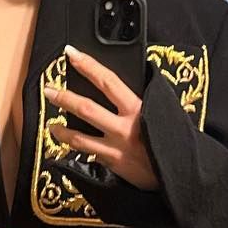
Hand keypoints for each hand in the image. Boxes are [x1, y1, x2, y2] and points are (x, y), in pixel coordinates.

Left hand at [44, 46, 160, 191]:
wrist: (180, 173)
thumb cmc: (172, 140)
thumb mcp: (162, 113)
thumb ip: (142, 101)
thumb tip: (120, 87)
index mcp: (139, 108)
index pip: (108, 81)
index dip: (88, 65)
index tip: (72, 53)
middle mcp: (124, 127)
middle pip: (87, 108)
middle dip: (64, 97)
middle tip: (48, 89)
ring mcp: (116, 148)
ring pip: (79, 137)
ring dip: (61, 130)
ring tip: (51, 125)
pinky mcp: (113, 165)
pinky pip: (89, 155)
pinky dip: (77, 150)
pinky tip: (67, 147)